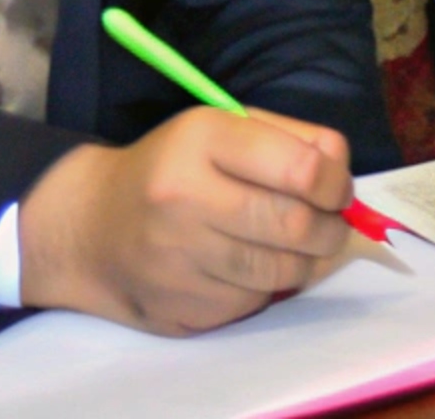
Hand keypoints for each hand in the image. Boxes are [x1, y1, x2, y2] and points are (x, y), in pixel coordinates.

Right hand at [17, 106, 353, 335]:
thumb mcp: (224, 126)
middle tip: (334, 224)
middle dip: (331, 229)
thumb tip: (342, 171)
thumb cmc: (174, 165)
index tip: (339, 189)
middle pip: (294, 226)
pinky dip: (267, 287)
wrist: (92, 226)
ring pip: (279, 272)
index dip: (335, 183)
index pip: (299, 169)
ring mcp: (178, 261)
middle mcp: (185, 199)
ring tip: (303, 245)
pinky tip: (255, 267)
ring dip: (307, 262)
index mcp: (202, 139)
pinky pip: (251, 303)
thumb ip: (290, 139)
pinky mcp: (178, 308)